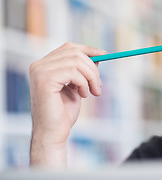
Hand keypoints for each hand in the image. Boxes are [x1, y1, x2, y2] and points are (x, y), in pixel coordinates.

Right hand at [29, 42, 105, 166]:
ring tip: (93, 92)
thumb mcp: (77, 86)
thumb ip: (83, 71)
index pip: (69, 47)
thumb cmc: (64, 112)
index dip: (88, 50)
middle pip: (75, 52)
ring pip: (76, 61)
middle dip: (93, 68)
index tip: (104, 55)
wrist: (54, 132)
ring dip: (91, 77)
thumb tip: (98, 56)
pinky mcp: (44, 79)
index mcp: (45, 65)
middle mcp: (39, 65)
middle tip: (99, 86)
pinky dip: (84, 83)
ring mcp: (40, 71)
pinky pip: (73, 72)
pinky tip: (83, 95)